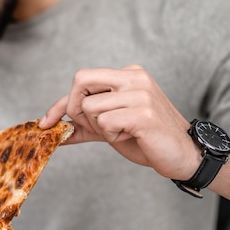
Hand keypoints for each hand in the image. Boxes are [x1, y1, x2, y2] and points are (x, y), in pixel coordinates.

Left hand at [40, 65, 200, 179]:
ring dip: (101, 128)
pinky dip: (113, 136)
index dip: (60, 103)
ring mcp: (140, 93)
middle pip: (80, 82)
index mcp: (127, 74)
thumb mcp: (110, 127)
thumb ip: (84, 124)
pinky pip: (105, 123)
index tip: (46, 123)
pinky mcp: (144, 113)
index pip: (81, 79)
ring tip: (124, 131)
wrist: (184, 155)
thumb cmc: (147, 140)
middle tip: (97, 128)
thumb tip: (52, 130)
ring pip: (90, 108)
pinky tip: (133, 136)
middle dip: (76, 110)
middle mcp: (134, 77)